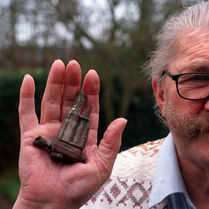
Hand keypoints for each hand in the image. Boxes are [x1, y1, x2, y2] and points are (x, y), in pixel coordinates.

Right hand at [13, 60, 126, 208]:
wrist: (53, 202)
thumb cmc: (79, 187)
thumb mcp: (102, 165)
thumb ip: (111, 142)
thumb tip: (123, 119)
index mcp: (85, 136)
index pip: (88, 109)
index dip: (91, 92)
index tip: (93, 75)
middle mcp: (67, 130)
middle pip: (70, 101)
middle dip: (73, 82)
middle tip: (75, 64)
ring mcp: (48, 130)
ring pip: (52, 101)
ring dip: (55, 82)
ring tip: (60, 64)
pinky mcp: (30, 136)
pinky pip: (26, 112)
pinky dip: (26, 95)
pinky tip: (29, 78)